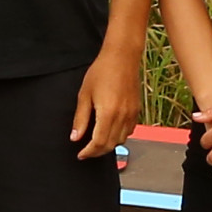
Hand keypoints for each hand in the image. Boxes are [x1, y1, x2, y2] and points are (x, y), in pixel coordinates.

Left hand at [70, 43, 143, 161]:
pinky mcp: (137, 110)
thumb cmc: (101, 71)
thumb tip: (75, 137)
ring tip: (97, 142)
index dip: (89, 152)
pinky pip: (129, 131)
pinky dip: (119, 136)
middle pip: (111, 145)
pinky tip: (110, 130)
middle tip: (86, 151)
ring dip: (109, 145)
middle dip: (97, 152)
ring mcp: (132, 114)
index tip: (81, 154)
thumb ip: (80, 118)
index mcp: (108, 113)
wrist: (122, 57)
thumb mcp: (84, 94)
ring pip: (121, 140)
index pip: (99, 142)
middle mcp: (122, 116)